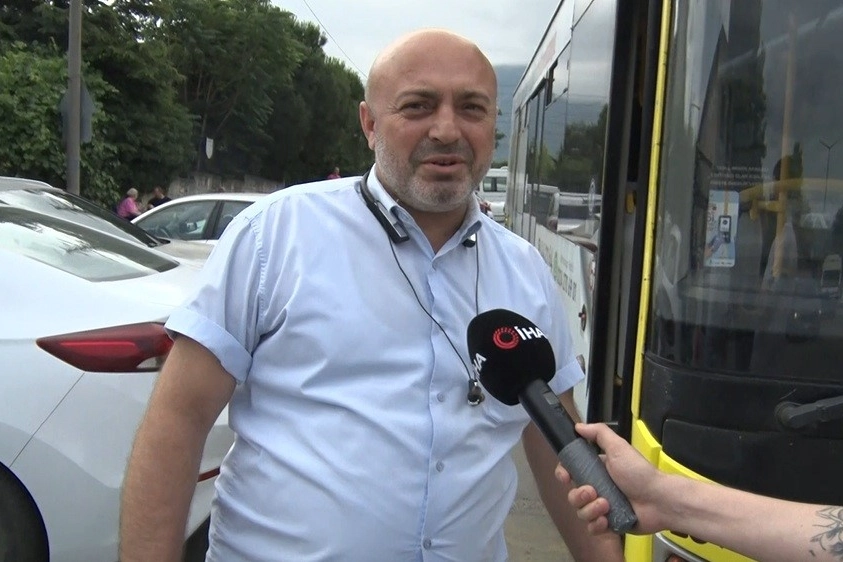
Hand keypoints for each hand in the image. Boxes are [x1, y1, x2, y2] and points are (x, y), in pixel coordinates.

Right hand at [554, 423, 668, 535]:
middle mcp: (598, 489)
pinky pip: (592, 528)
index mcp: (597, 470)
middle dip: (579, 495)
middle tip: (592, 492)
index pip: (571, 472)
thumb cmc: (640, 473)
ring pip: (581, 512)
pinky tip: (607, 520)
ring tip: (606, 506)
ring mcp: (603, 507)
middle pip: (573, 494)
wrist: (660, 500)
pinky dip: (597, 524)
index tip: (565, 477)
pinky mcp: (610, 524)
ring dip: (590, 509)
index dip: (564, 474)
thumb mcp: (619, 447)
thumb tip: (579, 426)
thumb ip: (599, 433)